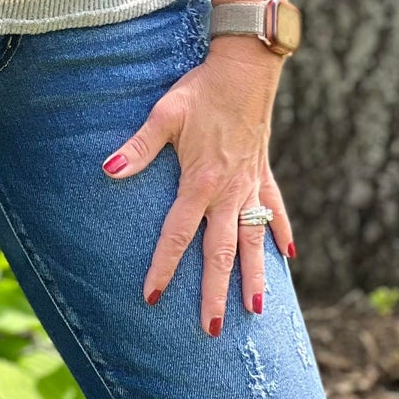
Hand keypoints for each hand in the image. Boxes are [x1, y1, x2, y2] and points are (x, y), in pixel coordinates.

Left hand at [101, 45, 292, 332]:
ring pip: (254, 240)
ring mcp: (251, 185)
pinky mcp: (264, 173)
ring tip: (256, 311)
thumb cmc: (201, 90)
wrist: (246, 68)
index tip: (152, 297)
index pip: (177, 234)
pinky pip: (275, 210)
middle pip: (220, 252)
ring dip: (255, 276)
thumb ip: (139, 146)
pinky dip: (281, 233)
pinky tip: (289, 257)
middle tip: (211, 330)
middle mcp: (229, 192)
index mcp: (201, 182)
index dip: (163, 266)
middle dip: (215, 293)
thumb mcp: (164, 113)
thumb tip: (109, 170)